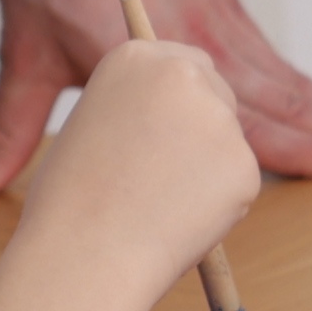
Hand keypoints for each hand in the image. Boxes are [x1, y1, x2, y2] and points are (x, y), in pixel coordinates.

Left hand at [0, 0, 311, 195]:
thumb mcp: (25, 51)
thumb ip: (8, 128)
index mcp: (164, 57)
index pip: (243, 113)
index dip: (299, 146)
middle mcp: (207, 39)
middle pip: (293, 95)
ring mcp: (223, 21)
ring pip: (297, 79)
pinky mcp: (225, 6)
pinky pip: (280, 62)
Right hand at [3, 27, 267, 310]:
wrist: (81, 252)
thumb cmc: (67, 199)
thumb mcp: (89, 125)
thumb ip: (136, 108)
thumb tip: (166, 118)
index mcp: (136, 58)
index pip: (184, 66)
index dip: (178, 102)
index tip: (167, 128)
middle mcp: (183, 75)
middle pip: (217, 95)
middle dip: (202, 131)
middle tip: (163, 174)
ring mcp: (218, 118)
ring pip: (228, 143)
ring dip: (206, 170)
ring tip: (152, 203)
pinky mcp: (244, 164)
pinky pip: (237, 183)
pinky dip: (218, 205)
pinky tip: (175, 220)